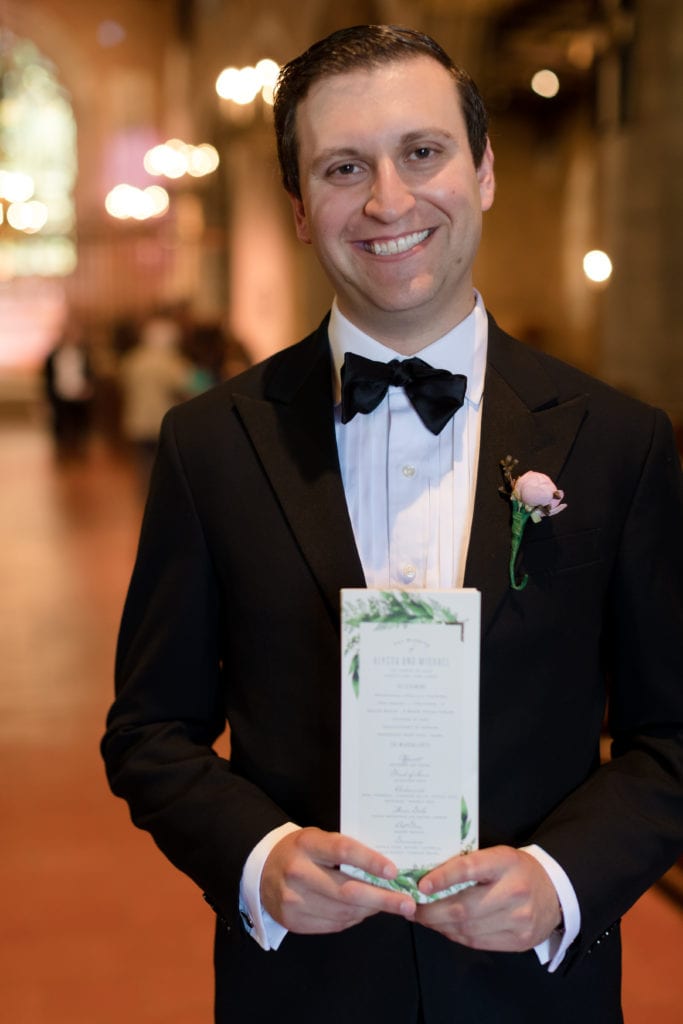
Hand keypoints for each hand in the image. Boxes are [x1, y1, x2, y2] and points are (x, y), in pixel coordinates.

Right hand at [261, 826, 416, 934]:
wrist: (263, 869)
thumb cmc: (301, 851)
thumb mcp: (318, 839)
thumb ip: (344, 851)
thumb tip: (385, 870)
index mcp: (306, 844)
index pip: (342, 851)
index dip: (370, 861)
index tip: (394, 871)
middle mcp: (297, 872)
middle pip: (346, 890)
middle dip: (382, 899)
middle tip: (407, 903)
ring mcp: (293, 899)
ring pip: (343, 911)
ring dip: (370, 910)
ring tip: (391, 906)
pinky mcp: (292, 921)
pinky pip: (333, 924)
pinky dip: (353, 919)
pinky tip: (365, 911)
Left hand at [415, 846, 561, 951]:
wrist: (554, 892)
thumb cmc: (516, 870)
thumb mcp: (497, 856)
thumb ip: (469, 864)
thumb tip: (428, 878)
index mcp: (506, 862)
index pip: (469, 869)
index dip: (443, 877)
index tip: (421, 886)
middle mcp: (514, 891)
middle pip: (465, 907)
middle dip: (432, 912)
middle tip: (413, 909)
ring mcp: (519, 919)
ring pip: (469, 929)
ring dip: (440, 926)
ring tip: (425, 919)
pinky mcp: (520, 941)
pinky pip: (478, 942)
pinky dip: (457, 936)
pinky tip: (445, 928)